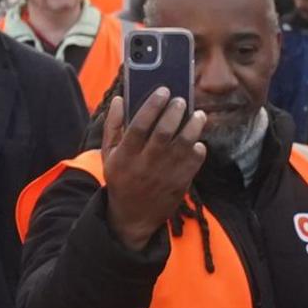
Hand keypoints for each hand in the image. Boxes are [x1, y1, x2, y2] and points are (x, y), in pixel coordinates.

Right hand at [98, 90, 205, 250]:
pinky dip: (198, 148)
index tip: (163, 90)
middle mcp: (145, 164)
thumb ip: (112, 126)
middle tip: (182, 100)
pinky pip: (194, 162)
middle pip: (163, 133)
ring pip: (184, 145)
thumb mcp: (108, 155)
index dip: (152, 105)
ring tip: (198, 115)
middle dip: (175, 112)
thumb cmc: (121, 179)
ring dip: (194, 127)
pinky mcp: (180, 184)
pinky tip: (196, 141)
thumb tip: (118, 99)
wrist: (133, 217)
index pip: (139, 125)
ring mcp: (164, 175)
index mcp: (125, 156)